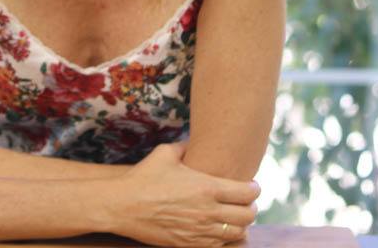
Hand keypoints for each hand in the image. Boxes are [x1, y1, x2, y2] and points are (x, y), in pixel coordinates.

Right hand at [112, 142, 258, 247]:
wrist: (122, 206)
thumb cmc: (144, 177)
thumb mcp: (166, 153)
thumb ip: (186, 146)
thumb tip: (195, 140)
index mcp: (206, 187)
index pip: (248, 193)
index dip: (254, 189)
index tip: (251, 185)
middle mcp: (208, 211)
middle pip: (248, 215)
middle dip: (251, 207)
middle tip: (245, 202)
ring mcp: (199, 231)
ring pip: (237, 233)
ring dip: (240, 225)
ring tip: (234, 217)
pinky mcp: (189, 245)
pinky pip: (219, 246)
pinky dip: (225, 239)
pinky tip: (219, 230)